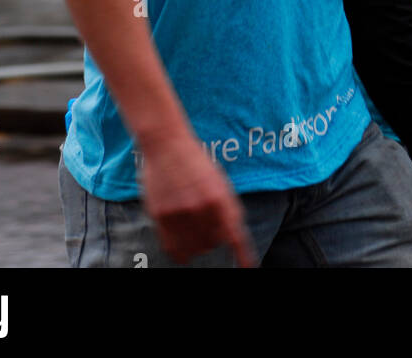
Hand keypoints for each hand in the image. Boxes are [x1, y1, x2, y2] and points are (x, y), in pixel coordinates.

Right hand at [140, 134, 256, 266]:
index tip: (249, 268)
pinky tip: (181, 248)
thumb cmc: (194, 161)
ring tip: (192, 230)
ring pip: (193, 249)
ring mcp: (180, 213)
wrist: (167, 144)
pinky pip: (173, 249)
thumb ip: (226, 207)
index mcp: (220, 197)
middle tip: (206, 224)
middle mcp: (201, 208)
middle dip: (213, 239)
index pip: (235, 235)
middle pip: (213, 243)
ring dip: (196, 245)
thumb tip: (230, 234)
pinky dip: (180, 252)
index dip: (243, 256)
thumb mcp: (218, 180)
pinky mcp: (161, 216)